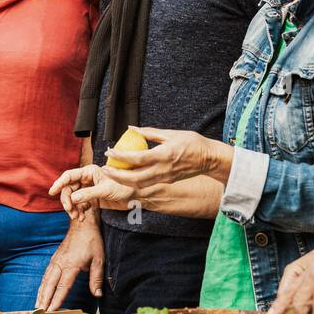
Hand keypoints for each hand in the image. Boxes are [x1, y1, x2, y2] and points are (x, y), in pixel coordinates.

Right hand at [35, 213, 104, 309]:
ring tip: (37, 305)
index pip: (63, 286)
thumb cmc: (92, 241)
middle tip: (40, 312)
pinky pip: (46, 274)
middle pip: (49, 285)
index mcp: (72, 265)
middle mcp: (61, 263)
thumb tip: (98, 295)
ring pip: (45, 280)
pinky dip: (42, 284)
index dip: (57, 299)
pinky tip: (41, 291)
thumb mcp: (99, 259)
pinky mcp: (55, 258)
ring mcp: (56, 260)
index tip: (51, 310)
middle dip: (44, 299)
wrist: (82, 223)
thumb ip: (96, 278)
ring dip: (41, 293)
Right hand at [49, 165, 136, 219]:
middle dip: (67, 200)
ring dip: (72, 208)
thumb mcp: (106, 190)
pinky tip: (81, 217)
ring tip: (76, 217)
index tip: (52, 191)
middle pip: (68, 188)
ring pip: (72, 198)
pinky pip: (79, 205)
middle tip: (70, 211)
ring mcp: (89, 189)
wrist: (136, 196)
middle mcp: (87, 179)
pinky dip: (78, 211)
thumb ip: (88, 194)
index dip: (59, 183)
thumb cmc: (125, 187)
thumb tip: (73, 199)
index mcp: (89, 171)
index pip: (69, 175)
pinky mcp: (91, 198)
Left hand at [102, 127, 229, 188]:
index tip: (109, 151)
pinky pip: (146, 184)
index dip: (121, 156)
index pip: (137, 158)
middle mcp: (162, 169)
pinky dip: (134, 181)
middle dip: (117, 175)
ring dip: (123, 180)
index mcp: (163, 155)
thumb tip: (132, 128)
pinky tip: (126, 175)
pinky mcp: (166, 181)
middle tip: (105, 169)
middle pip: (134, 178)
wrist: (208, 159)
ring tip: (112, 173)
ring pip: (139, 184)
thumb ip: (150, 132)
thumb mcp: (171, 133)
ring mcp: (164, 178)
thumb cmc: (192, 142)